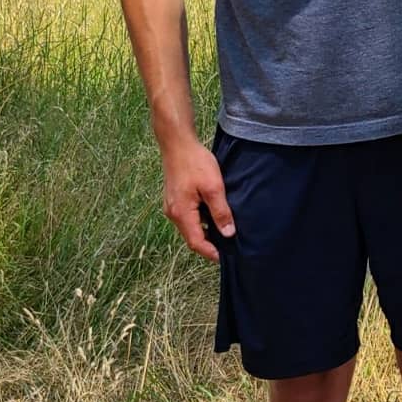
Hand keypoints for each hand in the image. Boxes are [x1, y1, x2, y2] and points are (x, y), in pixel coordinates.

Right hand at [160, 137, 234, 261]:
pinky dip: (201, 220)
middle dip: (209, 244)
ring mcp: (172, 206)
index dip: (211, 252)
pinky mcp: (175, 198)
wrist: (178, 143)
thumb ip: (220, 212)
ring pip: (190, 226)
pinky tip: (214, 215)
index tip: (226, 258)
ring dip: (206, 231)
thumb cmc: (195, 162)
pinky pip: (188, 216)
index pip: (196, 242)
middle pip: (192, 236)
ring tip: (225, 232)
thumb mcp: (213, 187)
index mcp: (181, 213)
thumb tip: (228, 234)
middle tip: (229, 246)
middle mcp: (173, 213)